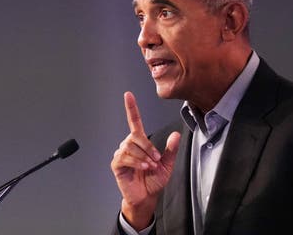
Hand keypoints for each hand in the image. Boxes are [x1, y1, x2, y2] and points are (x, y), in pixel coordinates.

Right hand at [111, 91, 180, 230]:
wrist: (146, 197)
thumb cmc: (153, 181)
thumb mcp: (167, 164)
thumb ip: (170, 149)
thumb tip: (175, 134)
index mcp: (139, 142)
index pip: (134, 122)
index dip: (131, 108)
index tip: (128, 95)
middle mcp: (128, 145)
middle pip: (136, 136)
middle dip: (148, 148)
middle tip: (156, 160)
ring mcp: (121, 154)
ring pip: (131, 147)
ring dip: (144, 157)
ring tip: (150, 167)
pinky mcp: (116, 163)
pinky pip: (125, 157)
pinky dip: (137, 162)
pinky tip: (143, 167)